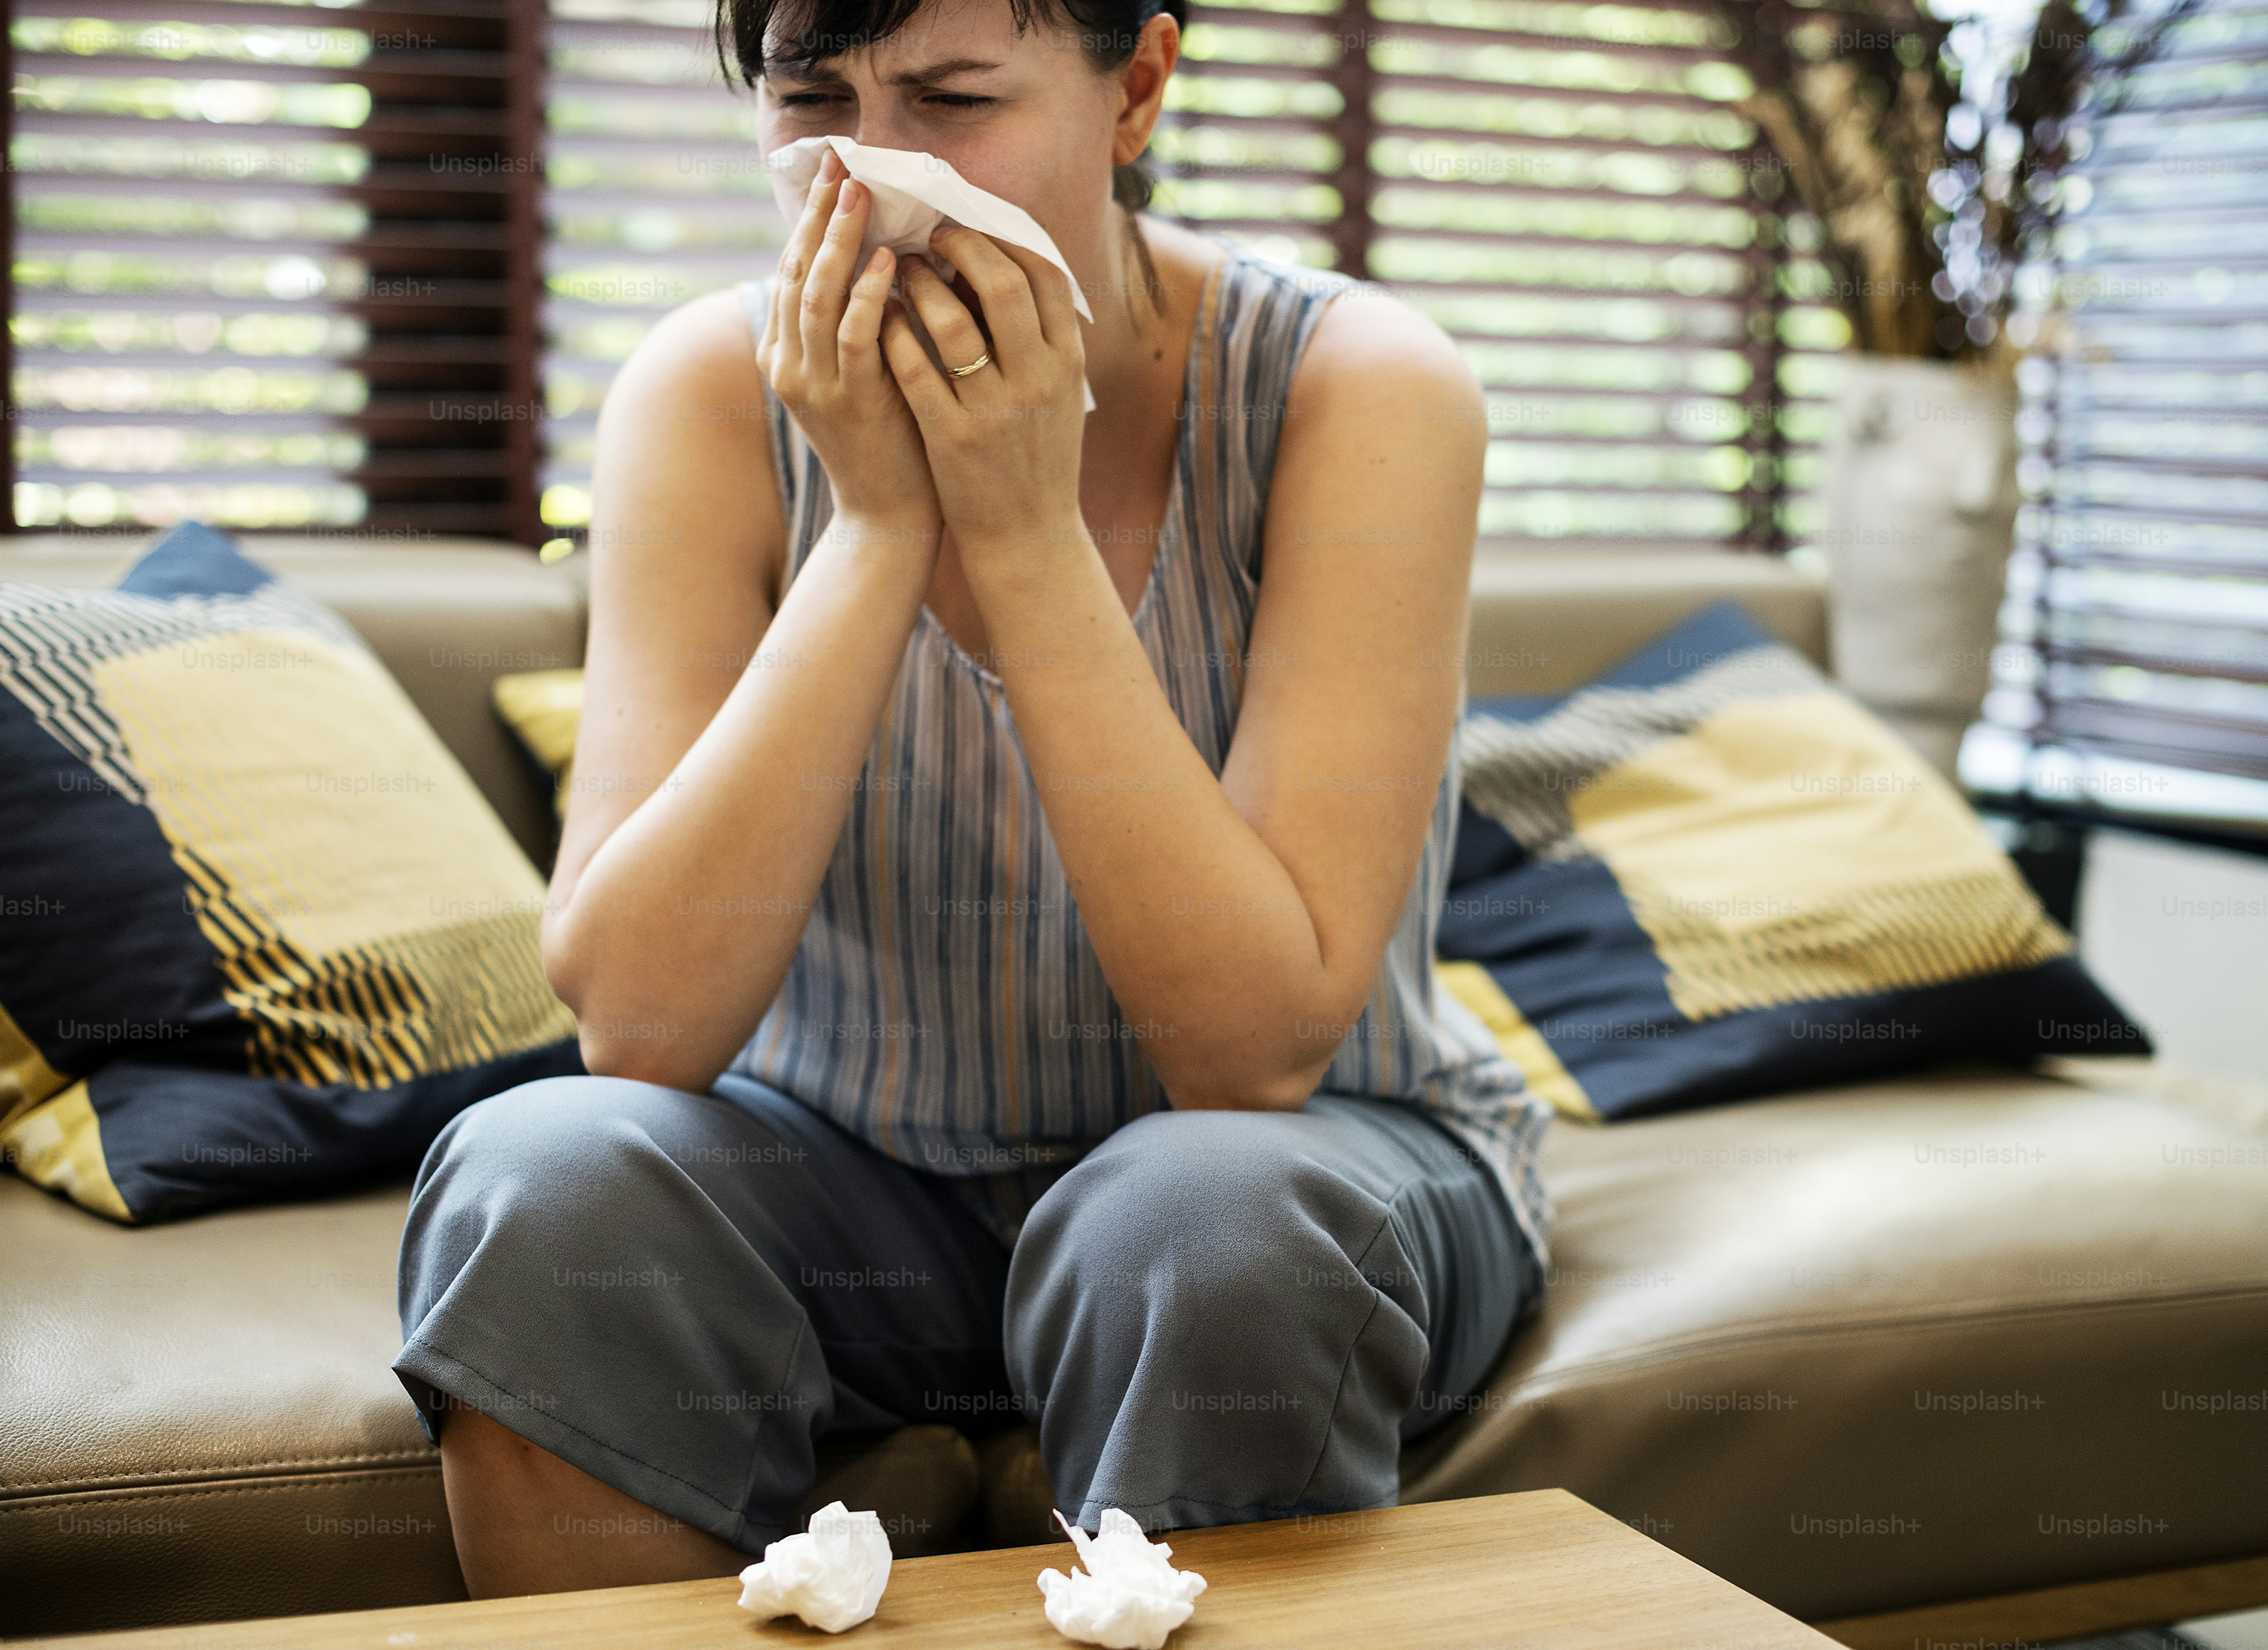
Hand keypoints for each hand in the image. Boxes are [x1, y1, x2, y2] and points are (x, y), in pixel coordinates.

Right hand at [758, 148, 941, 547]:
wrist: (888, 517)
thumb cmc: (890, 440)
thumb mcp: (864, 372)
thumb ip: (860, 323)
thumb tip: (883, 258)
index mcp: (785, 353)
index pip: (793, 269)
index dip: (811, 218)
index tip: (835, 172)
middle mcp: (788, 364)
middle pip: (797, 271)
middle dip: (820, 215)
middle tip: (844, 164)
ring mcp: (813, 384)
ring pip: (818, 296)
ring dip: (841, 241)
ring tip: (862, 196)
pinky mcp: (848, 403)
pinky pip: (854, 338)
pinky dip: (868, 296)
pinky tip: (888, 262)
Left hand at [879, 224, 1087, 553]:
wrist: (1030, 540)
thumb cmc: (1038, 460)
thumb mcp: (1057, 395)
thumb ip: (1039, 338)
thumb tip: (998, 266)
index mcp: (1068, 364)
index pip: (1046, 274)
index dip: (1005, 237)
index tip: (971, 225)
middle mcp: (1039, 381)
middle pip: (1003, 284)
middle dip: (960, 245)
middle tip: (929, 235)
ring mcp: (996, 410)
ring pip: (953, 323)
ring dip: (920, 285)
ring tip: (899, 271)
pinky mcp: (954, 438)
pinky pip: (916, 370)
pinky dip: (893, 334)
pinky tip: (878, 317)